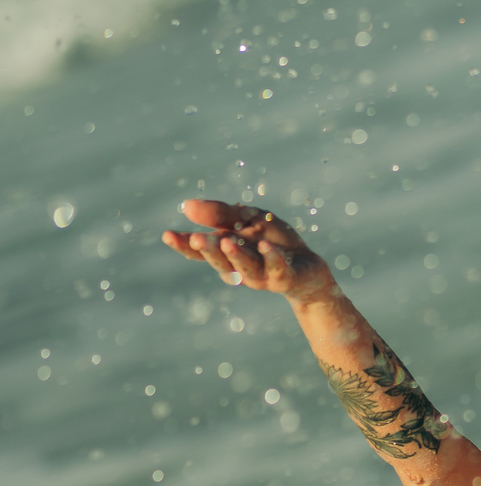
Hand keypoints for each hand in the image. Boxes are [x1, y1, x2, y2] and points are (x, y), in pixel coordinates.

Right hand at [161, 200, 335, 303]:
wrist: (308, 268)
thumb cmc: (273, 241)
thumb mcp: (248, 219)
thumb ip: (221, 213)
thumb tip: (186, 206)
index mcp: (227, 253)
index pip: (201, 251)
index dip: (184, 245)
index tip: (167, 235)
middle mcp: (240, 268)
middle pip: (221, 261)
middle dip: (209, 250)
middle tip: (195, 239)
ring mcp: (262, 276)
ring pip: (246, 267)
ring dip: (236, 254)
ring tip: (226, 240)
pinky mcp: (285, 279)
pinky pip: (278, 270)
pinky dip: (272, 259)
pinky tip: (267, 248)